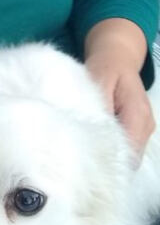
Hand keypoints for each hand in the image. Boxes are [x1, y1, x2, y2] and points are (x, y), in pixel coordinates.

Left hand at [84, 18, 153, 159]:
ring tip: (83, 161)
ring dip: (108, 157)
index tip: (86, 166)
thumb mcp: (98, 80)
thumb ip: (98, 105)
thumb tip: (93, 130)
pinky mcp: (135, 129)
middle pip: (130, 157)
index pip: (129, 150)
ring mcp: (143, 129)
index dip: (110, 161)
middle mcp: (146, 126)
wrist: (117, 57)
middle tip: (79, 167)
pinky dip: (110, 150)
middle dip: (108, 163)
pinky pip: (125, 146)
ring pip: (129, 154)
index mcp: (138, 114)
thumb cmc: (105, 67)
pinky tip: (90, 151)